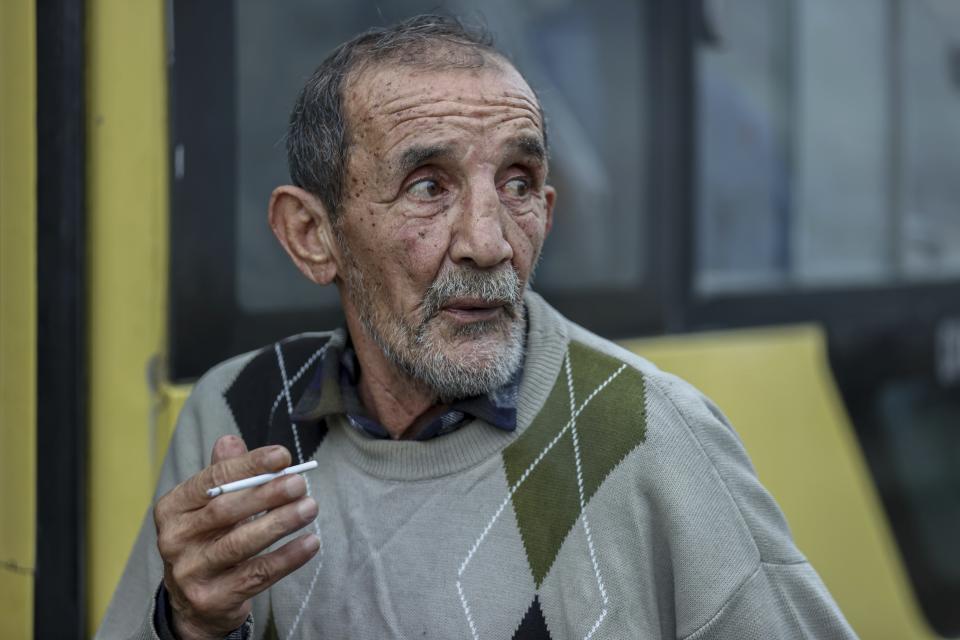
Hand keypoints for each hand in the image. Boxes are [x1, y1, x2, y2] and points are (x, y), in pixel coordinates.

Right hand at [154, 436, 319, 639]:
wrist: (194, 603)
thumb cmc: (209, 540)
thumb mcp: (209, 506)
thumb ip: (223, 474)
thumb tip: (231, 441)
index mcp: (173, 508)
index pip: (211, 480)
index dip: (248, 466)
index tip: (282, 456)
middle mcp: (174, 539)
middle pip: (225, 512)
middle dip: (266, 494)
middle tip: (299, 483)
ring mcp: (190, 572)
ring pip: (240, 544)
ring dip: (279, 523)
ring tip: (309, 507)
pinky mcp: (211, 599)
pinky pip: (256, 575)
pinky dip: (286, 558)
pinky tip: (310, 542)